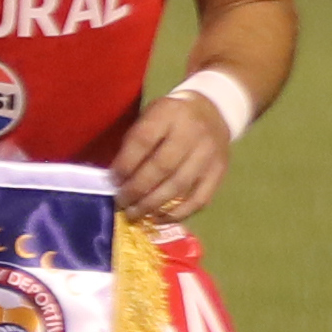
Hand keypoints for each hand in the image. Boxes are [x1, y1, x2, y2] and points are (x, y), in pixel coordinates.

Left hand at [111, 87, 237, 223]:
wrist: (213, 112)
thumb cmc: (170, 118)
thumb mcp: (150, 116)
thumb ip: (134, 143)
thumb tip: (117, 179)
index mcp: (168, 114)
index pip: (144, 140)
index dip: (126, 164)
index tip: (112, 180)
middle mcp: (191, 133)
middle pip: (162, 167)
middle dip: (137, 189)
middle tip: (120, 203)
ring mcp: (209, 154)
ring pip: (179, 185)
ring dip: (152, 205)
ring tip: (134, 214)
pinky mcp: (219, 172)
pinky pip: (199, 199)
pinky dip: (177, 213)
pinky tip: (158, 218)